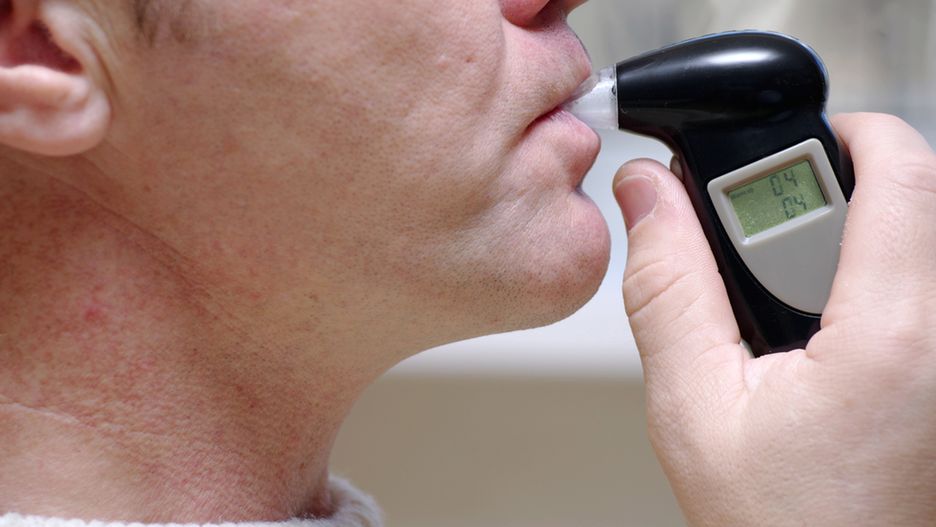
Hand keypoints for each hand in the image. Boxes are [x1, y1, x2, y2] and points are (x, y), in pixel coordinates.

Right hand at [613, 113, 935, 525]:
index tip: (785, 150)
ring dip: (855, 243)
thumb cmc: (781, 526)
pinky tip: (822, 338)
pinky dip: (876, 284)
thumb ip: (667, 287)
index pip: (902, 172)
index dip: (846, 134)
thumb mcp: (693, 407)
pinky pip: (923, 291)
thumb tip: (648, 196)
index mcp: (893, 335)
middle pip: (916, 203)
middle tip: (770, 247)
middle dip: (837, 197)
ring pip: (921, 246)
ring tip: (789, 306)